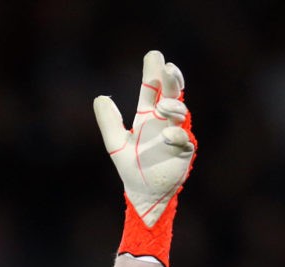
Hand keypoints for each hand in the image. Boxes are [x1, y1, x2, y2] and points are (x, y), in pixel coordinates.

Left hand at [94, 50, 195, 226]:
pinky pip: (185, 141)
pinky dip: (177, 136)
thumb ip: (108, 121)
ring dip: (174, 107)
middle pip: (171, 95)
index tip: (155, 56)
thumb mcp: (115, 142)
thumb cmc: (131, 166)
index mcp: (148, 116)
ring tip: (163, 105)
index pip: (153, 90)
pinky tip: (168, 134)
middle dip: (172, 81)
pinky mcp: (183, 153)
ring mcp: (176, 135)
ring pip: (181, 114)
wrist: (142, 192)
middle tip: (168, 68)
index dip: (154, 73)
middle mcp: (164, 122)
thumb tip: (100, 98)